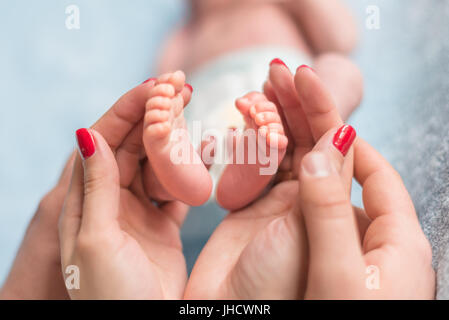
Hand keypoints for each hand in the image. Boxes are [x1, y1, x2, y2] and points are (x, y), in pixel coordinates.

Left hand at [1, 80, 188, 298]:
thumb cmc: (109, 295)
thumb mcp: (96, 238)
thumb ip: (97, 186)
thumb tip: (88, 133)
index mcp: (86, 199)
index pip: (105, 140)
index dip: (128, 110)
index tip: (156, 85)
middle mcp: (111, 199)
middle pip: (134, 145)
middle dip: (156, 114)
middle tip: (182, 86)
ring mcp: (138, 210)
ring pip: (157, 162)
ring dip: (174, 138)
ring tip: (195, 111)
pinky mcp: (162, 223)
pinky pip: (176, 187)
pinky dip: (190, 169)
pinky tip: (205, 149)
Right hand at [184, 62, 347, 298]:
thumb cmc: (300, 315)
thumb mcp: (332, 265)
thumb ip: (330, 202)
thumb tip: (334, 140)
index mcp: (376, 233)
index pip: (364, 163)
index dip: (337, 121)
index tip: (311, 87)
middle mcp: (336, 216)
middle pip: (324, 152)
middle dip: (303, 110)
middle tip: (280, 72)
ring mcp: (296, 214)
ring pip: (291, 158)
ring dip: (276, 121)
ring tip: (260, 87)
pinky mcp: (263, 216)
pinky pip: (263, 173)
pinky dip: (254, 146)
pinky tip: (244, 121)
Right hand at [298, 135, 434, 298]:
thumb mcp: (337, 271)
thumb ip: (328, 213)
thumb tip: (320, 155)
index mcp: (403, 244)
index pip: (382, 178)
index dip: (354, 147)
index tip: (326, 124)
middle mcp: (392, 252)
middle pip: (362, 194)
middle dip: (332, 166)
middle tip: (301, 146)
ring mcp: (373, 267)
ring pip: (344, 216)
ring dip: (319, 193)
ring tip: (290, 178)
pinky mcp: (353, 281)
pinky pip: (333, 238)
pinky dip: (314, 219)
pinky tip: (295, 221)